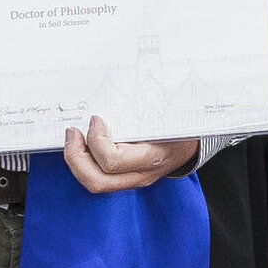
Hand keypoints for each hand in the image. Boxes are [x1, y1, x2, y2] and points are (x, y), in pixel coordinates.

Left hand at [62, 117, 200, 194]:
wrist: (194, 144)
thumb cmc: (180, 125)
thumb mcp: (166, 113)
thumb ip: (142, 105)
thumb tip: (116, 84)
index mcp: (153, 157)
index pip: (113, 161)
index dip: (96, 140)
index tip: (95, 119)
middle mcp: (142, 174)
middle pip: (97, 181)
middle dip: (75, 158)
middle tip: (73, 134)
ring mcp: (134, 180)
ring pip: (95, 183)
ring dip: (77, 162)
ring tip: (74, 140)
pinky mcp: (127, 179)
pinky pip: (99, 177)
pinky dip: (85, 162)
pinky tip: (84, 146)